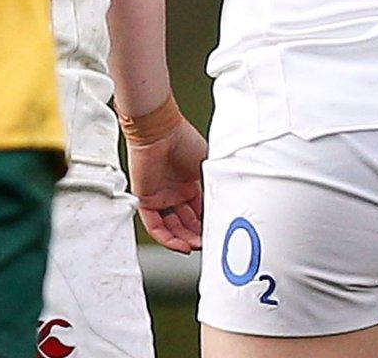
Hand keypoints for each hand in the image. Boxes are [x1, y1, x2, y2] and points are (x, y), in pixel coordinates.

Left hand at [122, 102, 207, 253]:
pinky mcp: (145, 199)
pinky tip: (181, 245)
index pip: (200, 212)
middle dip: (197, 236)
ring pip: (171, 227)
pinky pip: (155, 225)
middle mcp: (174, 192)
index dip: (208, 225)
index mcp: (190, 183)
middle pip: (186, 223)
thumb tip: (232, 201)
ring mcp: (160, 196)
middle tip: (209, 245)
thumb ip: (218, 183)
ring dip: (184, 240)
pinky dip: (167, 238)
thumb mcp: (209, 165)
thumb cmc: (183, 139)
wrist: (160, 130)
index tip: (218, 235)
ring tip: (197, 247)